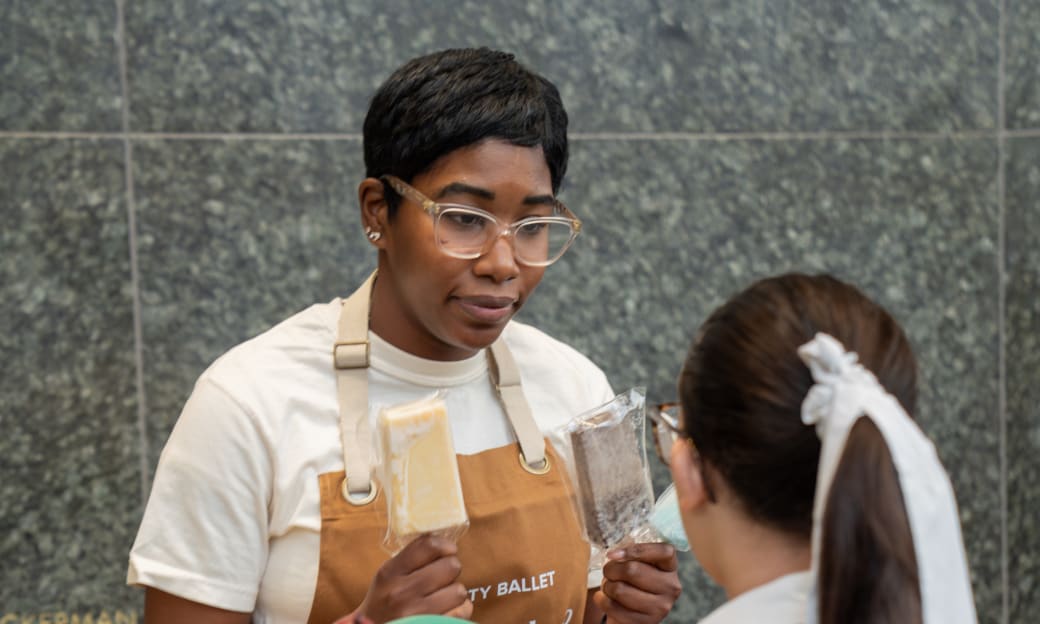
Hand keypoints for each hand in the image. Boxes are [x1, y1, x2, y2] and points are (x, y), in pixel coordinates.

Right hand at [353, 534, 472, 623]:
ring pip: (459, 591)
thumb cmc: (384, 603)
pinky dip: (459, 611)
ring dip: (454, 593)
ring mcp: (416, 614)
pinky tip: (446, 611)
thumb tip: (443, 541)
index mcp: (390, 573)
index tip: (448, 550)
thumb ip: (411, 558)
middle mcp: (402, 593)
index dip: (445, 545)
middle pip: (451, 566)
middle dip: (450, 570)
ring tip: (441, 597)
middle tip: (442, 577)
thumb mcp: (388, 577)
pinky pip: (462, 612)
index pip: (429, 546)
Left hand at [593, 543, 680, 623]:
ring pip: (620, 590)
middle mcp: (670, 587)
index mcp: (670, 567)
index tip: (613, 554)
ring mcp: (660, 607)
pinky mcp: (646, 622)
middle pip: (633, 570)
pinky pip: (613, 607)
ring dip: (606, 586)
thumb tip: (614, 554)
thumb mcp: (637, 563)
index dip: (637, 550)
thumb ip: (631, 555)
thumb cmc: (632, 580)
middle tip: (608, 571)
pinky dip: (602, 600)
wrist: (631, 611)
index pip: (664, 552)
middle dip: (611, 569)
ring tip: (608, 586)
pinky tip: (604, 598)